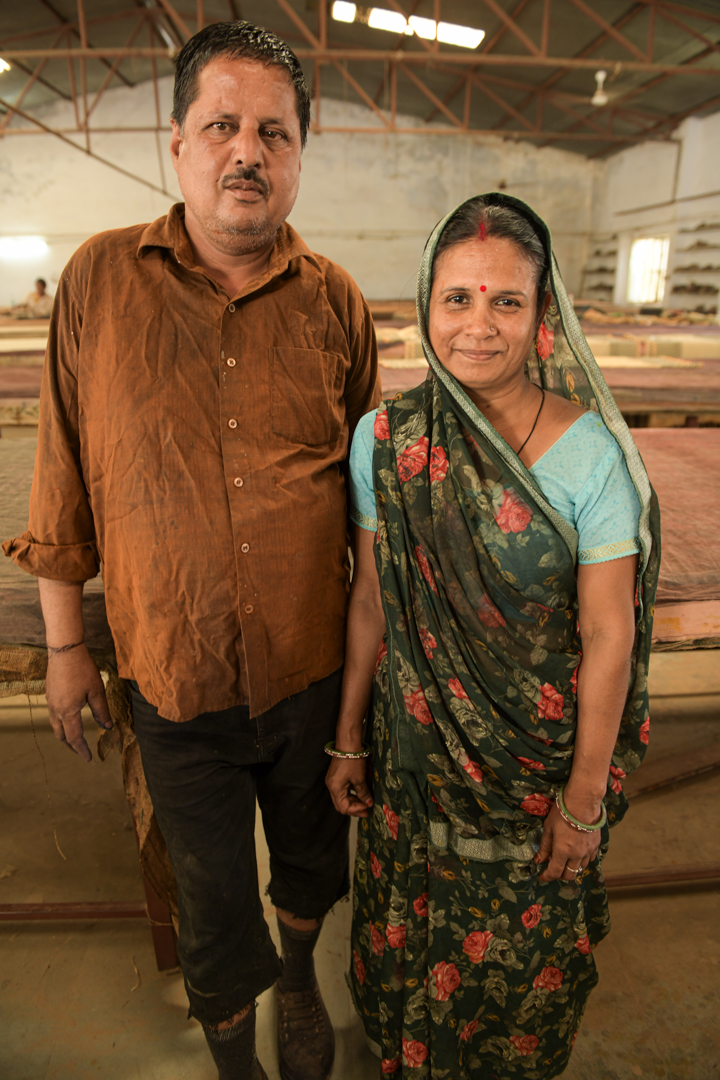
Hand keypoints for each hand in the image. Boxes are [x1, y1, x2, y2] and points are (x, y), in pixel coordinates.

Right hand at [45, 644, 111, 761]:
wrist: (65, 651)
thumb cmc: (83, 670)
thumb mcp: (97, 691)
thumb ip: (101, 711)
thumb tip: (107, 727)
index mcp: (68, 712)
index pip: (74, 738)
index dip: (82, 750)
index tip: (89, 758)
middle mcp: (56, 710)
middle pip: (62, 736)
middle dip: (72, 746)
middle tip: (82, 752)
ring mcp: (51, 702)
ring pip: (56, 726)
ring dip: (65, 736)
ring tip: (75, 739)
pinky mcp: (49, 694)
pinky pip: (54, 716)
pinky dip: (61, 724)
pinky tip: (69, 720)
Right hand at [326, 757, 373, 817]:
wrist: (347, 744)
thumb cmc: (353, 761)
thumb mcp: (359, 778)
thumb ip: (363, 793)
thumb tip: (368, 803)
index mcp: (335, 789)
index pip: (343, 807)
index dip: (356, 810)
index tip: (367, 808)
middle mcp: (331, 787)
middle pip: (341, 804)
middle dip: (354, 808)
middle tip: (367, 810)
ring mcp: (332, 781)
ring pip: (342, 797)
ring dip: (353, 801)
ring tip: (365, 802)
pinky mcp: (335, 777)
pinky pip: (342, 790)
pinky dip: (351, 793)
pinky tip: (360, 793)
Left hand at [534, 803, 601, 882]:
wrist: (583, 801)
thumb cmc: (562, 812)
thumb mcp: (548, 828)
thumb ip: (545, 846)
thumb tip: (539, 860)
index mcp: (562, 851)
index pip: (554, 872)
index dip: (547, 876)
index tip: (542, 876)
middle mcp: (577, 855)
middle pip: (569, 875)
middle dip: (560, 875)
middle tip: (553, 868)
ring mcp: (588, 851)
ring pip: (580, 868)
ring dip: (571, 868)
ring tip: (565, 860)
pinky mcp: (596, 845)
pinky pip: (589, 859)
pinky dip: (582, 860)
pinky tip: (577, 854)